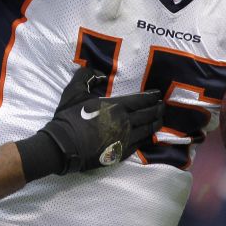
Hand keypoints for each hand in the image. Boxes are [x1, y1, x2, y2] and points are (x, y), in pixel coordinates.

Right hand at [18, 66, 162, 177]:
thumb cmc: (68, 118)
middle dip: (158, 109)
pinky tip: (149, 136)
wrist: (63, 146)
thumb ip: (87, 76)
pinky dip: (147, 139)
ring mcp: (125, 139)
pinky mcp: (121, 153)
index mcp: (116, 106)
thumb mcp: (74, 91)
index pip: (141, 100)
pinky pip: (140, 144)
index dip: (151, 96)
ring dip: (156, 124)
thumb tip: (99, 73)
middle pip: (149, 115)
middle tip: (162, 106)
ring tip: (159, 120)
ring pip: (147, 130)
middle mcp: (125, 122)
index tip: (157, 94)